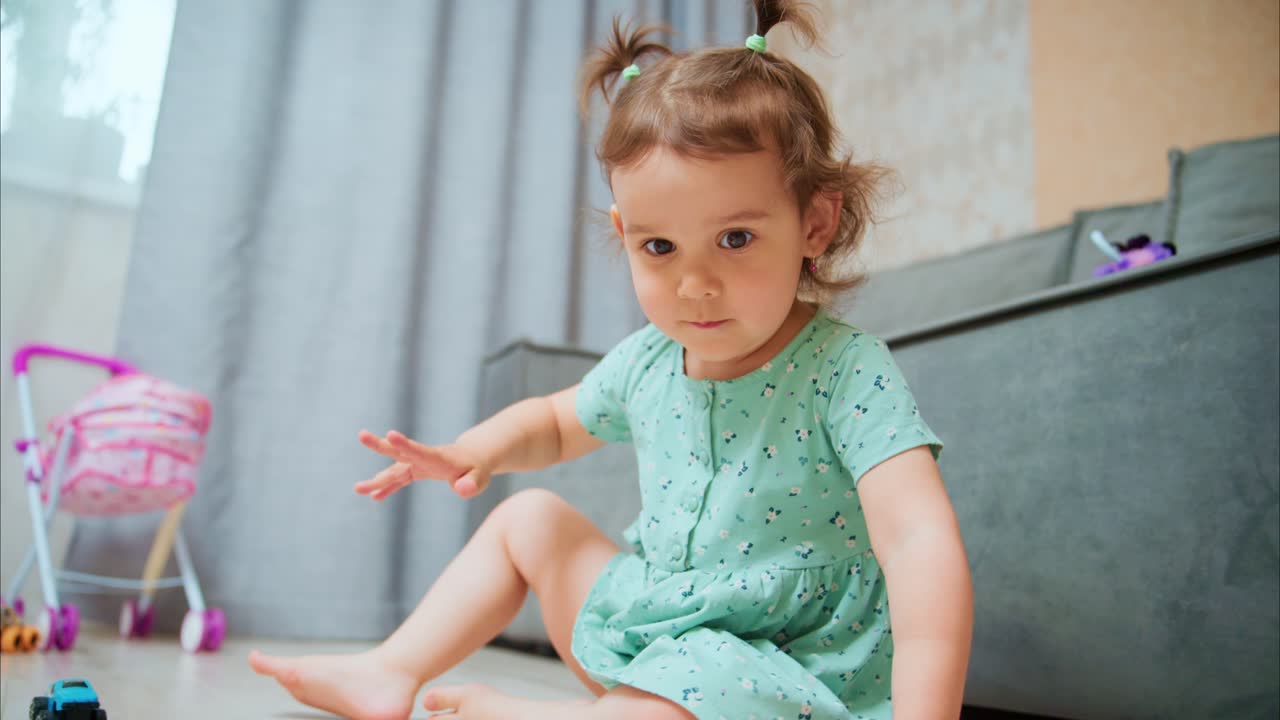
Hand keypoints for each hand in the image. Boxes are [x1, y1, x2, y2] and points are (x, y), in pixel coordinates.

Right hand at [354, 430, 490, 499]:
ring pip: (394, 469)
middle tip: (361, 435)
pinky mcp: (416, 470)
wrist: (472, 458)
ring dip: (377, 478)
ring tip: (358, 489)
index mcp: (438, 458)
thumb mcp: (480, 477)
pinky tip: (374, 497)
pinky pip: (398, 480)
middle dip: (380, 445)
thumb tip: (463, 489)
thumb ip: (472, 483)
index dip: (405, 444)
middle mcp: (424, 458)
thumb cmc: (477, 469)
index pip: (420, 450)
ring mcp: (417, 464)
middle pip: (399, 452)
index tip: (390, 434)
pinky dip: (387, 488)